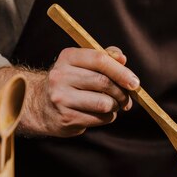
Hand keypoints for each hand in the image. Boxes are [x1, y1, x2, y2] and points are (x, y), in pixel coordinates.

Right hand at [0, 46, 139, 136]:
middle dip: (122, 93)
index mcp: (68, 58)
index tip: (135, 83)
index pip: (99, 59)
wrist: (42, 105)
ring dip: (115, 106)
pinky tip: (101, 114)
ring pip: (104, 103)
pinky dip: (107, 117)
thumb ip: (104, 57)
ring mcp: (61, 98)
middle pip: (104, 83)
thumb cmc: (71, 82)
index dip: (121, 71)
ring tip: (113, 105)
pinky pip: (99, 119)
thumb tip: (122, 58)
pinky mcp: (66, 118)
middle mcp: (60, 76)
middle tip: (127, 98)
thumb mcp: (83, 64)